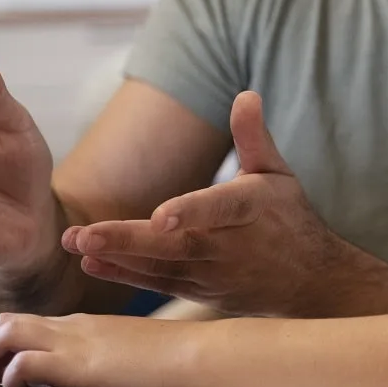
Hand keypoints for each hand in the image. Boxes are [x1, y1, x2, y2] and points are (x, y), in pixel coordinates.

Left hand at [0, 313, 195, 386]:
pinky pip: (24, 363)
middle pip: (4, 321)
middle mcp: (70, 326)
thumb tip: (82, 374)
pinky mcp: (76, 362)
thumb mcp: (120, 350)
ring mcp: (72, 341)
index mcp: (80, 324)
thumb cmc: (167, 355)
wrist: (190, 351)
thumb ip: (96, 355)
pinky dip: (11, 379)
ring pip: (4, 333)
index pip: (24, 322)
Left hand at [61, 91, 346, 316]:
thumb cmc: (291, 218)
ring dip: (117, 257)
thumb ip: (254, 136)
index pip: (220, 207)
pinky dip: (125, 275)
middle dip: (128, 240)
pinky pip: (159, 284)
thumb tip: (245, 94)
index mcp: (252, 208)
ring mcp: (215, 274)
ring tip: (75, 243)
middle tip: (83, 235)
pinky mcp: (201, 292)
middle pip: (177, 244)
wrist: (312, 282)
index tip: (160, 217)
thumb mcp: (278, 173)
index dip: (191, 212)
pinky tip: (92, 262)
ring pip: (162, 267)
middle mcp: (232, 245)